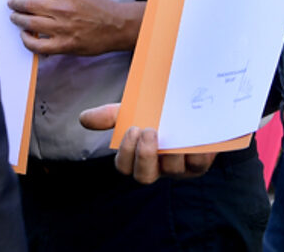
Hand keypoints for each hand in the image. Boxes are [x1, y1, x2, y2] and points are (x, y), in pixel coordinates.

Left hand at [8, 0, 142, 55]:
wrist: (117, 26)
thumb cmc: (99, 8)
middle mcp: (63, 8)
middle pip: (29, 3)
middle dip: (16, 2)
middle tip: (12, 2)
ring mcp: (62, 28)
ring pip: (30, 22)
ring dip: (18, 18)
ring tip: (14, 16)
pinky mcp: (64, 45)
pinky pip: (38, 45)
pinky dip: (27, 40)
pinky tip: (24, 35)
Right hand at [78, 103, 213, 183]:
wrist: (189, 105)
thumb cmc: (157, 113)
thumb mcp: (134, 110)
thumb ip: (111, 115)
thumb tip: (83, 118)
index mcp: (138, 157)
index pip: (124, 166)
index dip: (126, 152)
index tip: (132, 130)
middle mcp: (157, 167)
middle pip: (144, 177)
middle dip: (144, 156)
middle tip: (148, 132)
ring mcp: (179, 167)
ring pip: (172, 170)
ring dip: (170, 153)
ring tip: (171, 132)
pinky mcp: (200, 163)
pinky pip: (198, 164)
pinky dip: (193, 151)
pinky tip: (190, 136)